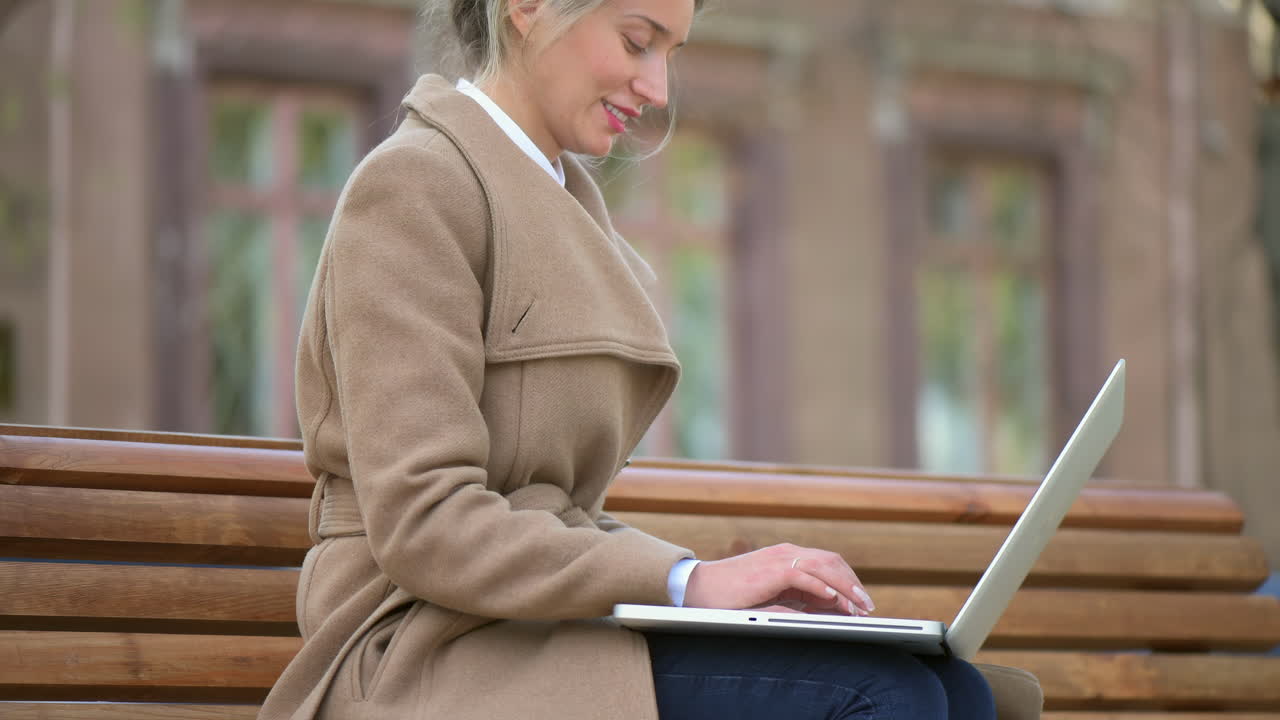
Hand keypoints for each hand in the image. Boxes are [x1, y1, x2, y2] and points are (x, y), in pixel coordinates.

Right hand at [682, 543, 875, 615]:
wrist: (699, 588)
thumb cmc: (732, 596)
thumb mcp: (773, 597)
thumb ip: (799, 599)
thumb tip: (829, 608)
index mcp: (787, 557)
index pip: (828, 563)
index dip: (848, 581)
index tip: (861, 602)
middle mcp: (786, 553)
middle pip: (832, 562)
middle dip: (853, 584)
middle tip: (868, 606)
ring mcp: (779, 559)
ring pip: (823, 567)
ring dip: (844, 587)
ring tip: (858, 607)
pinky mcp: (770, 570)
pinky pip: (802, 576)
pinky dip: (821, 587)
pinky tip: (834, 600)